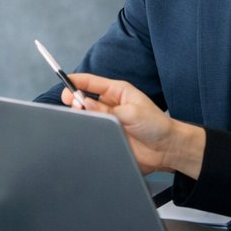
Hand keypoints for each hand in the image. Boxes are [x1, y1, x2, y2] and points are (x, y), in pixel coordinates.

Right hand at [65, 72, 205, 178]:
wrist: (166, 150)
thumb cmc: (157, 126)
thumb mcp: (132, 112)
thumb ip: (107, 110)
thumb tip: (85, 104)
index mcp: (117, 92)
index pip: (91, 83)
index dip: (76, 81)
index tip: (64, 81)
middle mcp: (109, 105)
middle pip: (83, 99)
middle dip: (75, 100)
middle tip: (75, 105)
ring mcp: (106, 121)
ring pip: (85, 116)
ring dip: (82, 117)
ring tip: (86, 119)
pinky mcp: (106, 136)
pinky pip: (90, 132)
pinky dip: (86, 131)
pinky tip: (89, 131)